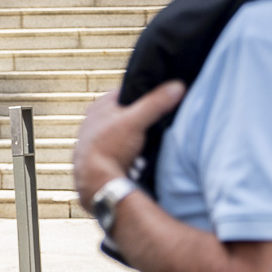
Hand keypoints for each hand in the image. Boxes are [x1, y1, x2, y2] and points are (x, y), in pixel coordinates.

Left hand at [72, 82, 183, 204]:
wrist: (97, 185)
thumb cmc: (109, 150)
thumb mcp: (135, 121)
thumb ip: (156, 103)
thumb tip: (177, 86)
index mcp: (98, 106)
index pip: (127, 92)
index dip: (144, 94)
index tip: (162, 98)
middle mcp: (94, 121)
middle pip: (128, 113)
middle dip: (142, 118)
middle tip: (159, 121)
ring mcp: (97, 140)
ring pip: (126, 132)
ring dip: (138, 137)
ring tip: (152, 140)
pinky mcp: (102, 157)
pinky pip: (123, 149)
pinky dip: (132, 151)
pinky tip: (142, 156)